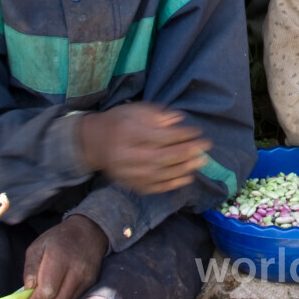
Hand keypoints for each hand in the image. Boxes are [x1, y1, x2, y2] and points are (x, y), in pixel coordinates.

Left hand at [17, 215, 107, 298]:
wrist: (88, 232)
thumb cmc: (58, 238)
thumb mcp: (38, 246)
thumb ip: (30, 269)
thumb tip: (27, 290)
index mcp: (60, 259)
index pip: (46, 291)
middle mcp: (76, 272)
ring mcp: (85, 280)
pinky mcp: (90, 285)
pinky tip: (52, 297)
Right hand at [79, 102, 211, 193]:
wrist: (94, 143)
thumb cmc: (119, 122)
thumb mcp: (136, 110)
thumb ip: (157, 114)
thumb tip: (178, 120)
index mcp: (129, 133)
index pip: (160, 136)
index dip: (181, 135)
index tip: (198, 132)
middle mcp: (127, 155)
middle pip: (162, 157)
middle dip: (187, 153)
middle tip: (205, 148)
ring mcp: (128, 173)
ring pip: (159, 175)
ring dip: (183, 169)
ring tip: (200, 162)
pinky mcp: (129, 184)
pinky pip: (153, 188)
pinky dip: (171, 184)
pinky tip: (186, 178)